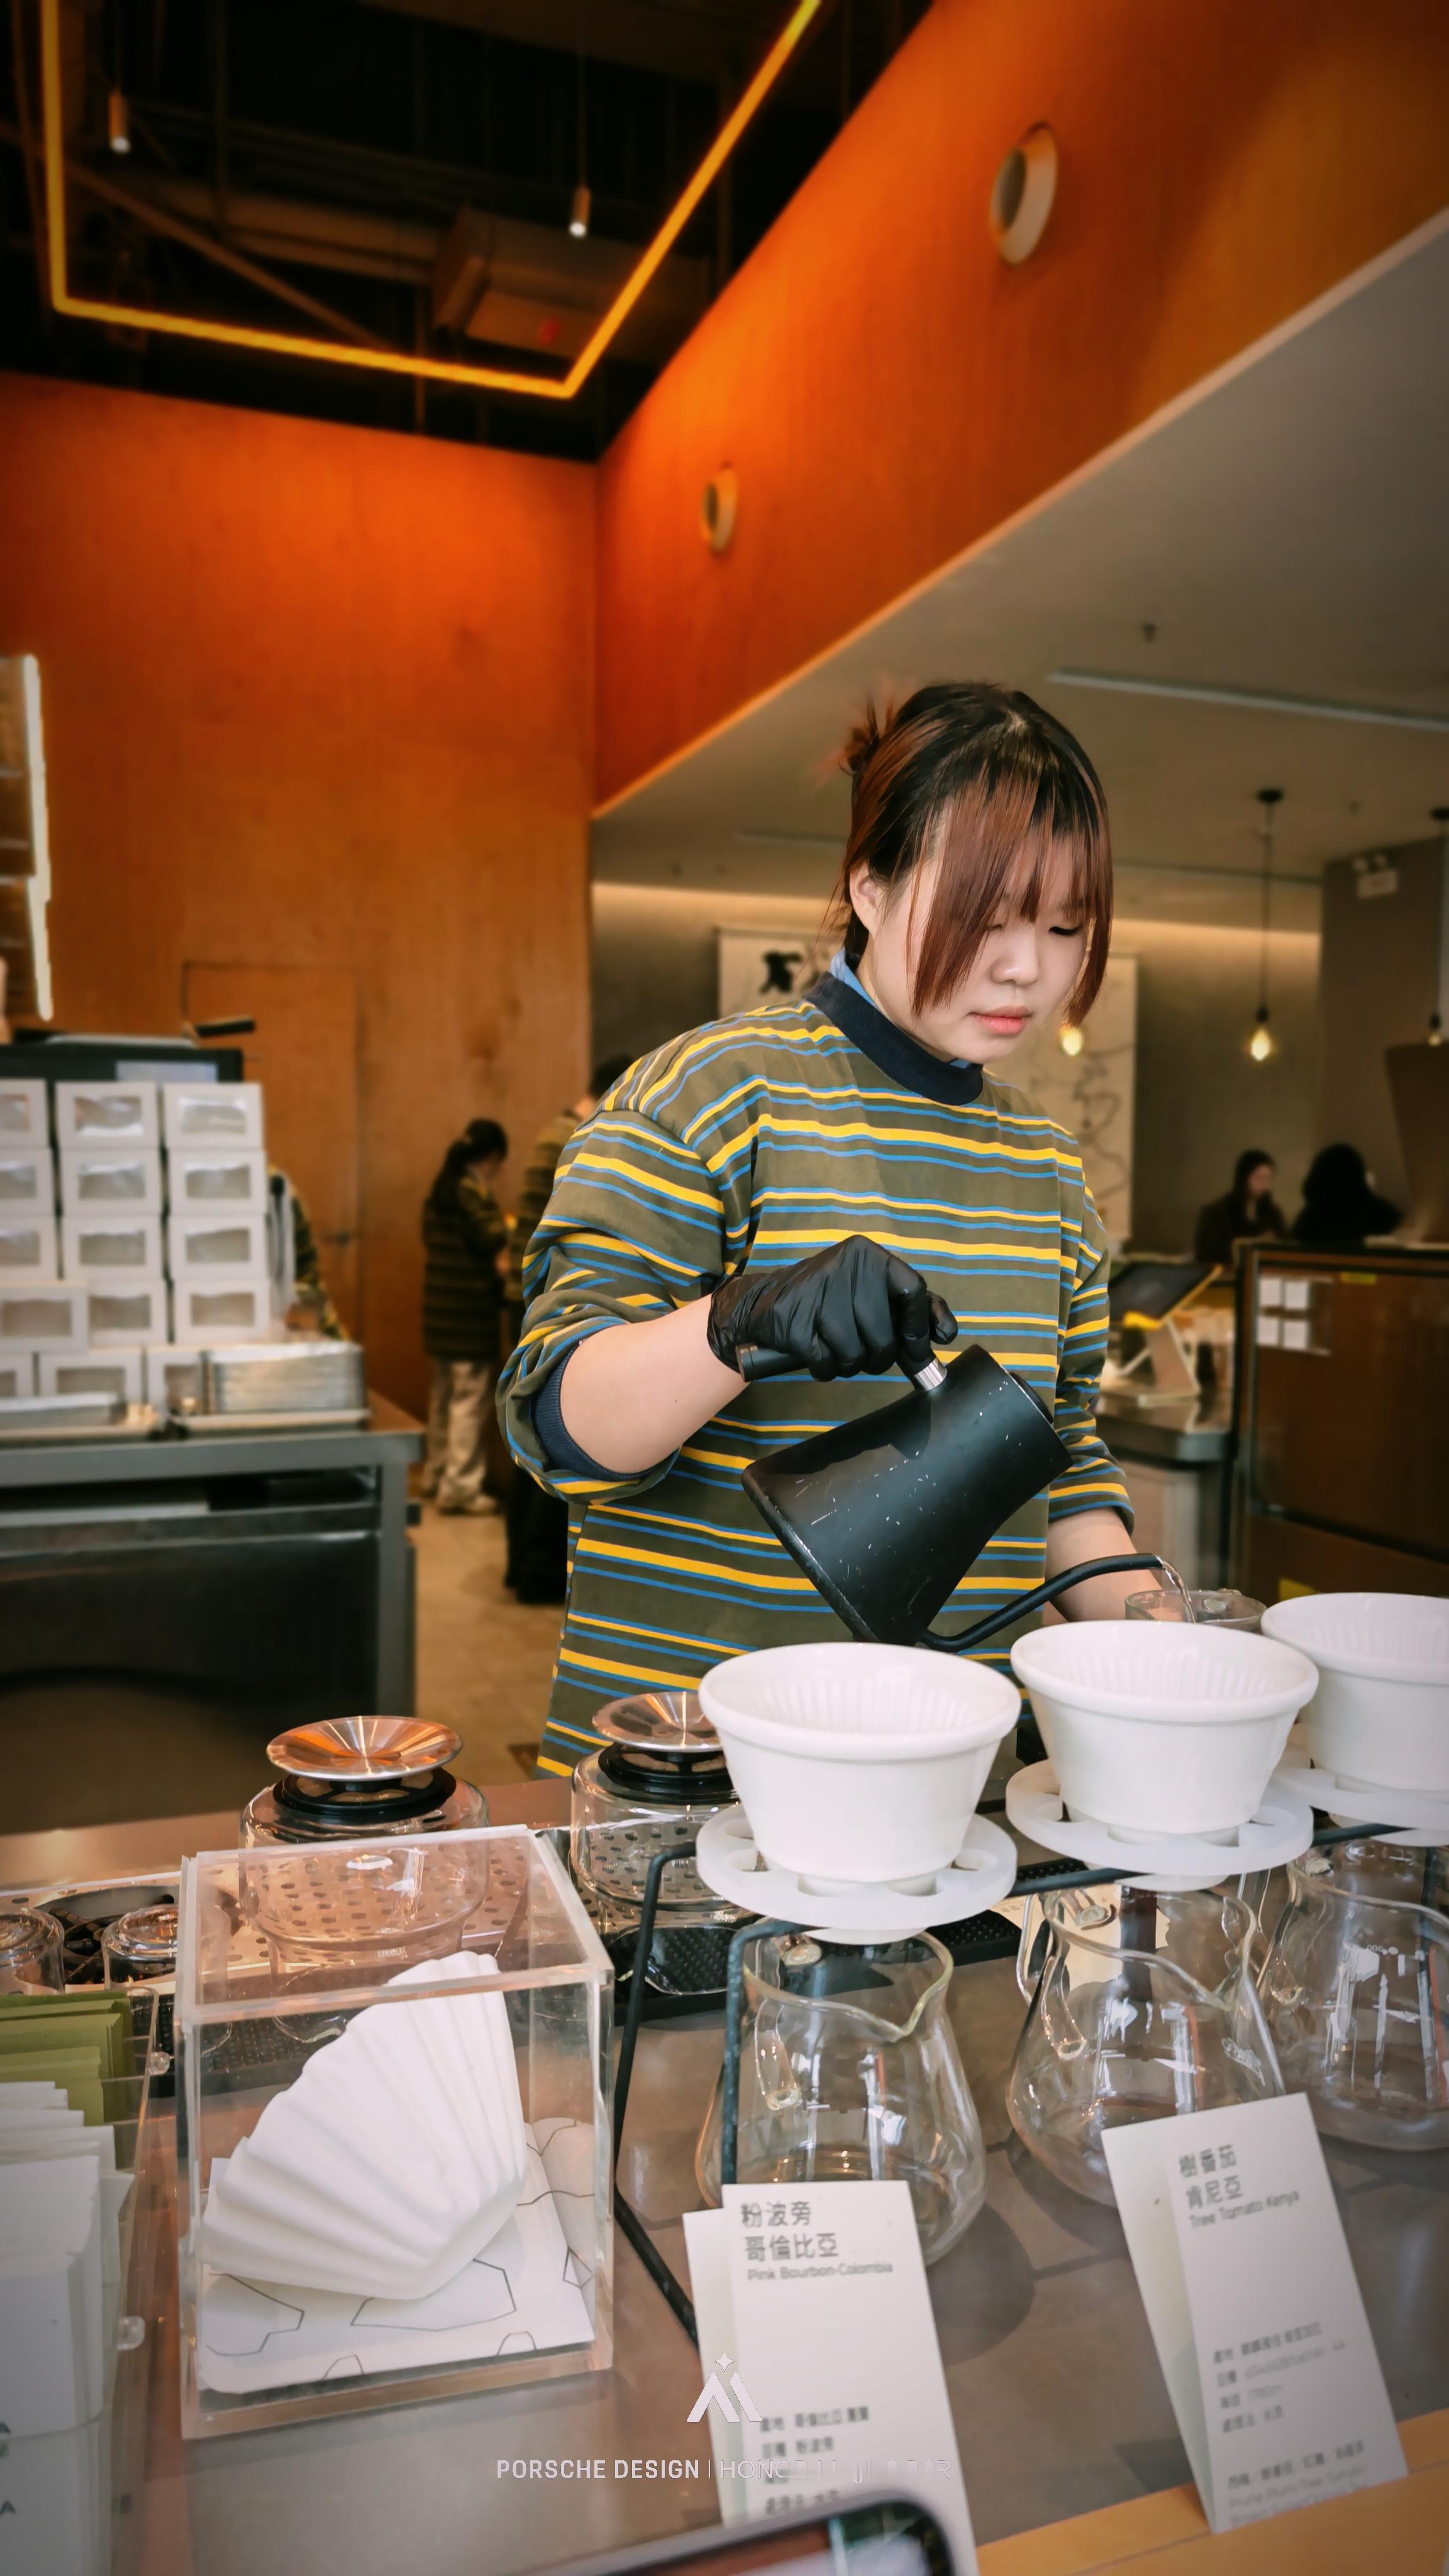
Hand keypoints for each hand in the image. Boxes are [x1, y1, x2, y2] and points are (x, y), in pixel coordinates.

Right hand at [707, 1234, 956, 1382]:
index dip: (918, 1328)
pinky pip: (825, 1363)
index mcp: (870, 1256)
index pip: (912, 1290)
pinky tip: (815, 1354)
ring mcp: (817, 1293)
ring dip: (848, 1365)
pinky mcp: (793, 1321)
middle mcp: (846, 1266)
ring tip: (836, 1350)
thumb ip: (912, 1309)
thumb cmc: (832, 1301)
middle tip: (865, 1356)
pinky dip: (824, 1369)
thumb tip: (946, 1336)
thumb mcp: (872, 1292)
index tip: (916, 1352)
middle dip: (878, 1357)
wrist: (766, 1301)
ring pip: (855, 1354)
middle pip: (883, 1334)